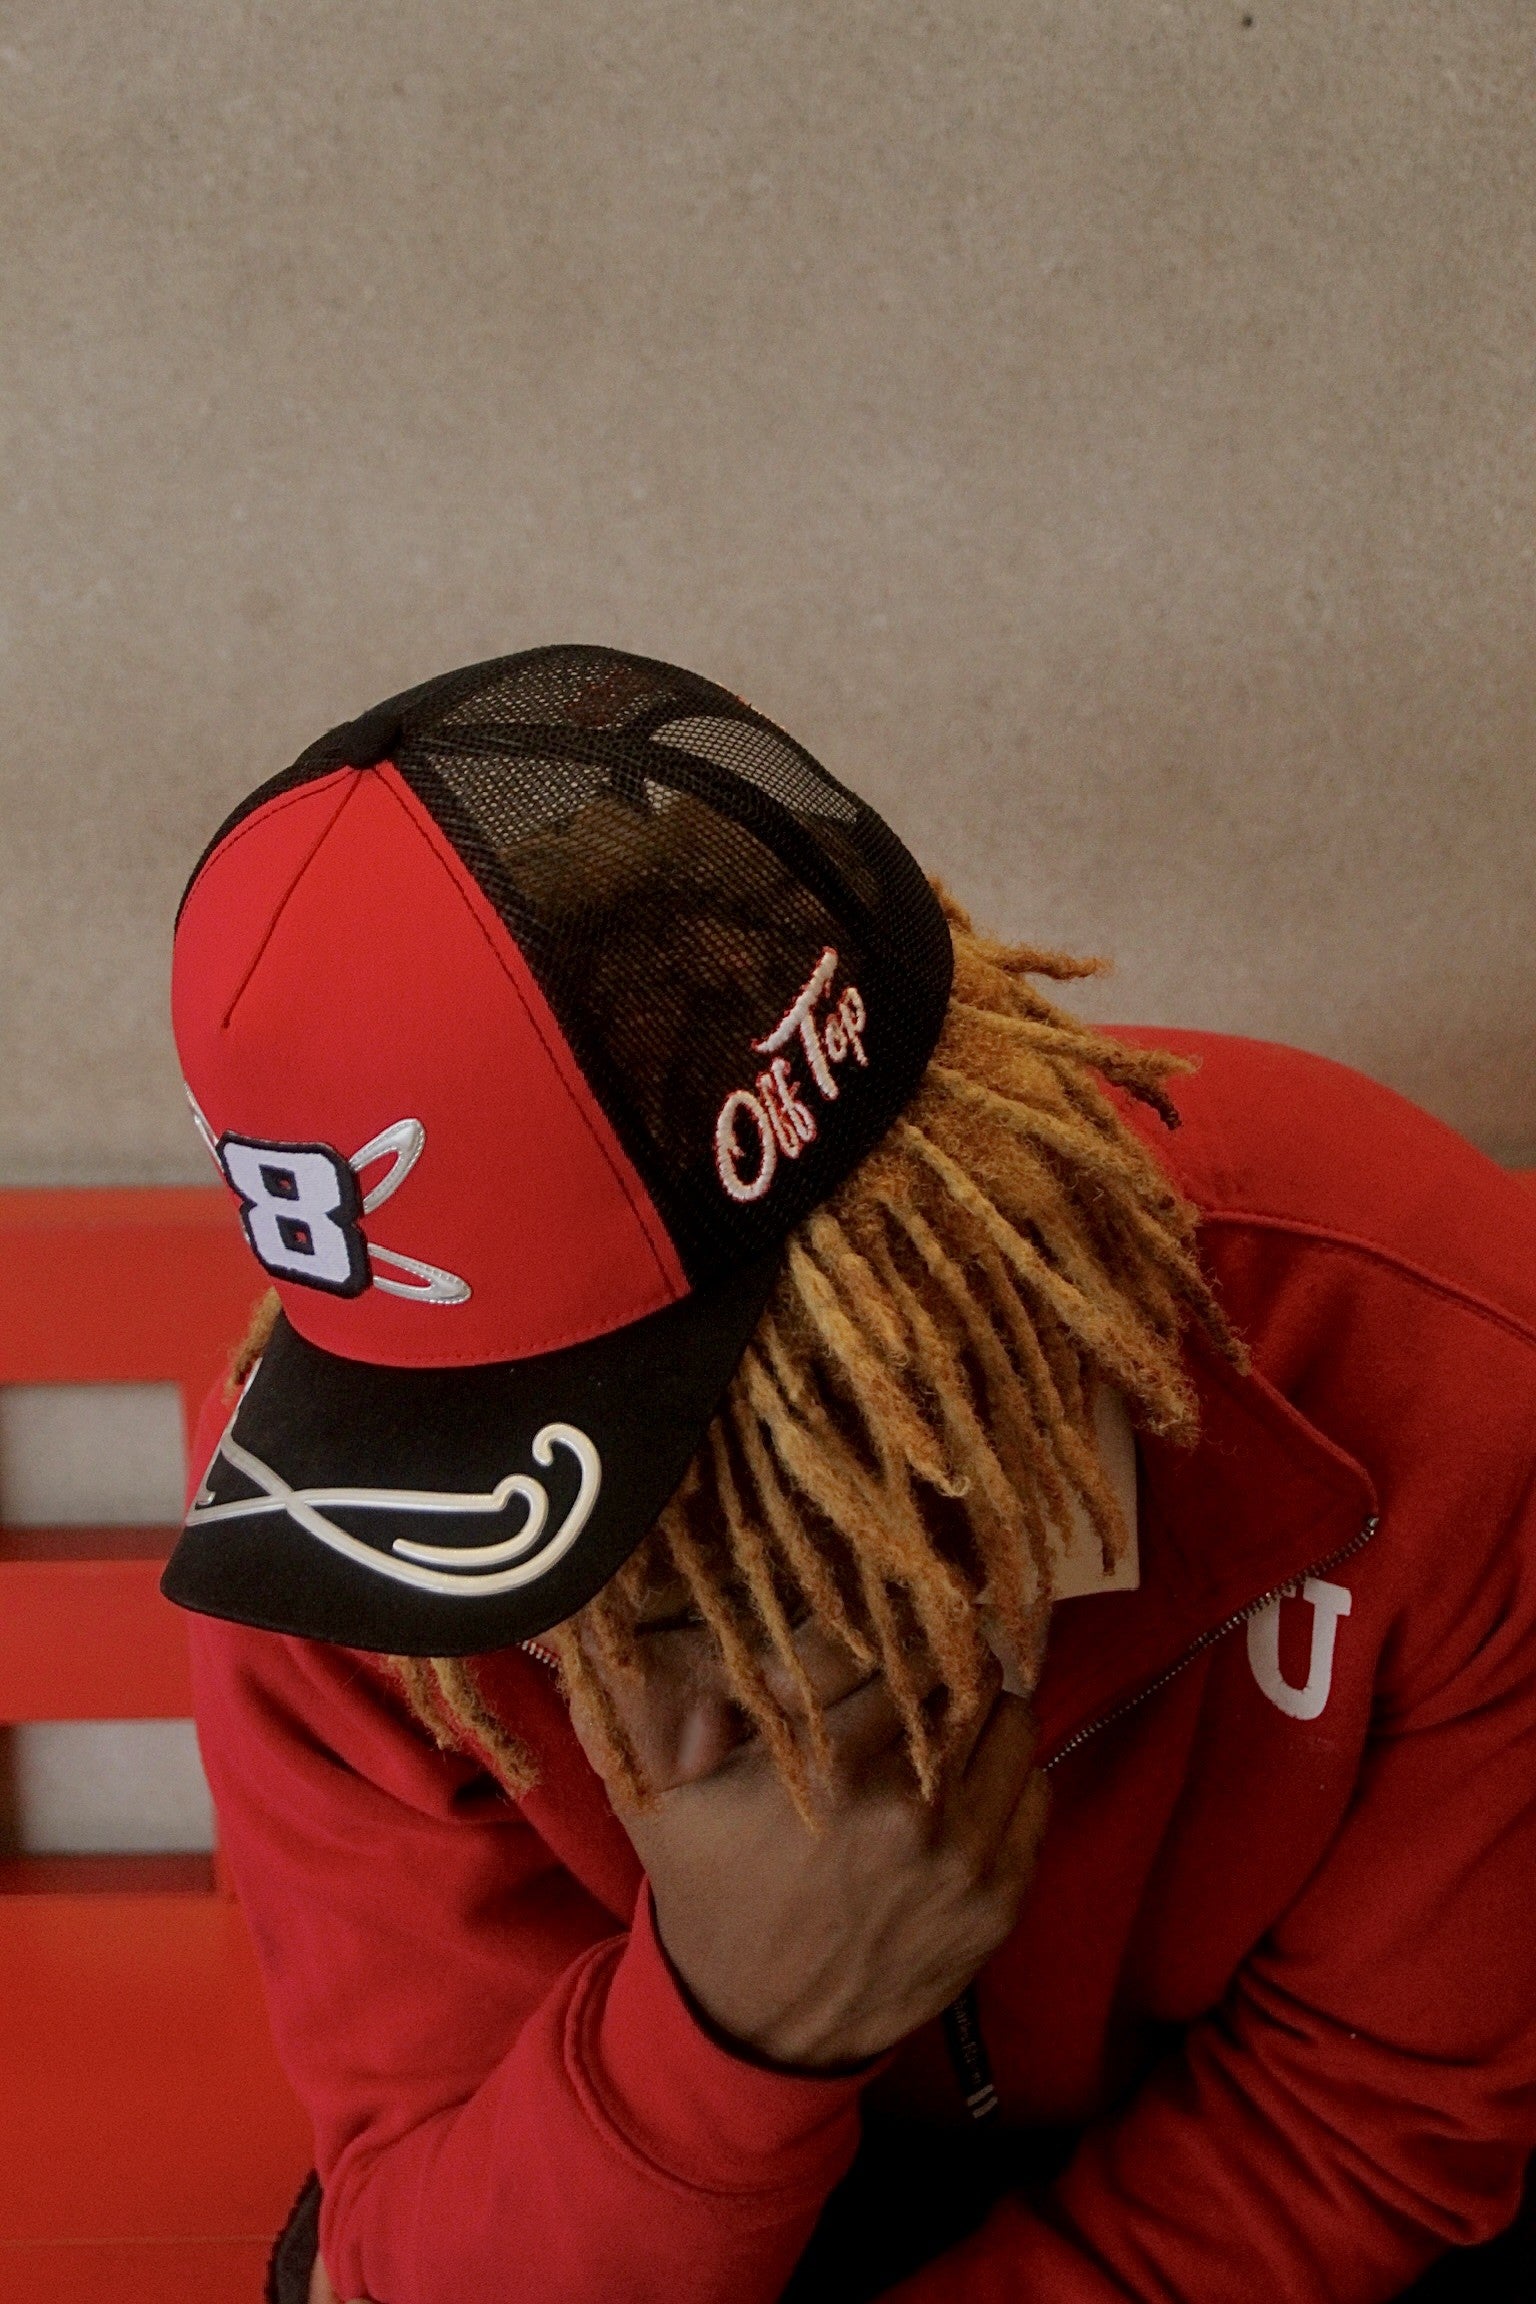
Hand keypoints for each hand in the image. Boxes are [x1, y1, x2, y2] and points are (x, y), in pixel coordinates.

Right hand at [567, 1608, 1047, 2070]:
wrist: (756, 2030)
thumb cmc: (711, 1892)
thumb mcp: (665, 1797)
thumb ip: (675, 1704)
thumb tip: (727, 1617)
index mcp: (826, 1767)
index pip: (894, 1639)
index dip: (884, 1625)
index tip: (877, 1629)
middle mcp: (906, 1806)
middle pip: (966, 1671)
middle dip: (938, 1663)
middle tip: (916, 1669)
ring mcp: (962, 1856)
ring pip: (1012, 1721)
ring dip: (981, 1714)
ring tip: (943, 1727)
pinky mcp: (999, 1899)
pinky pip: (1036, 1790)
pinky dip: (1008, 1776)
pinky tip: (965, 1788)